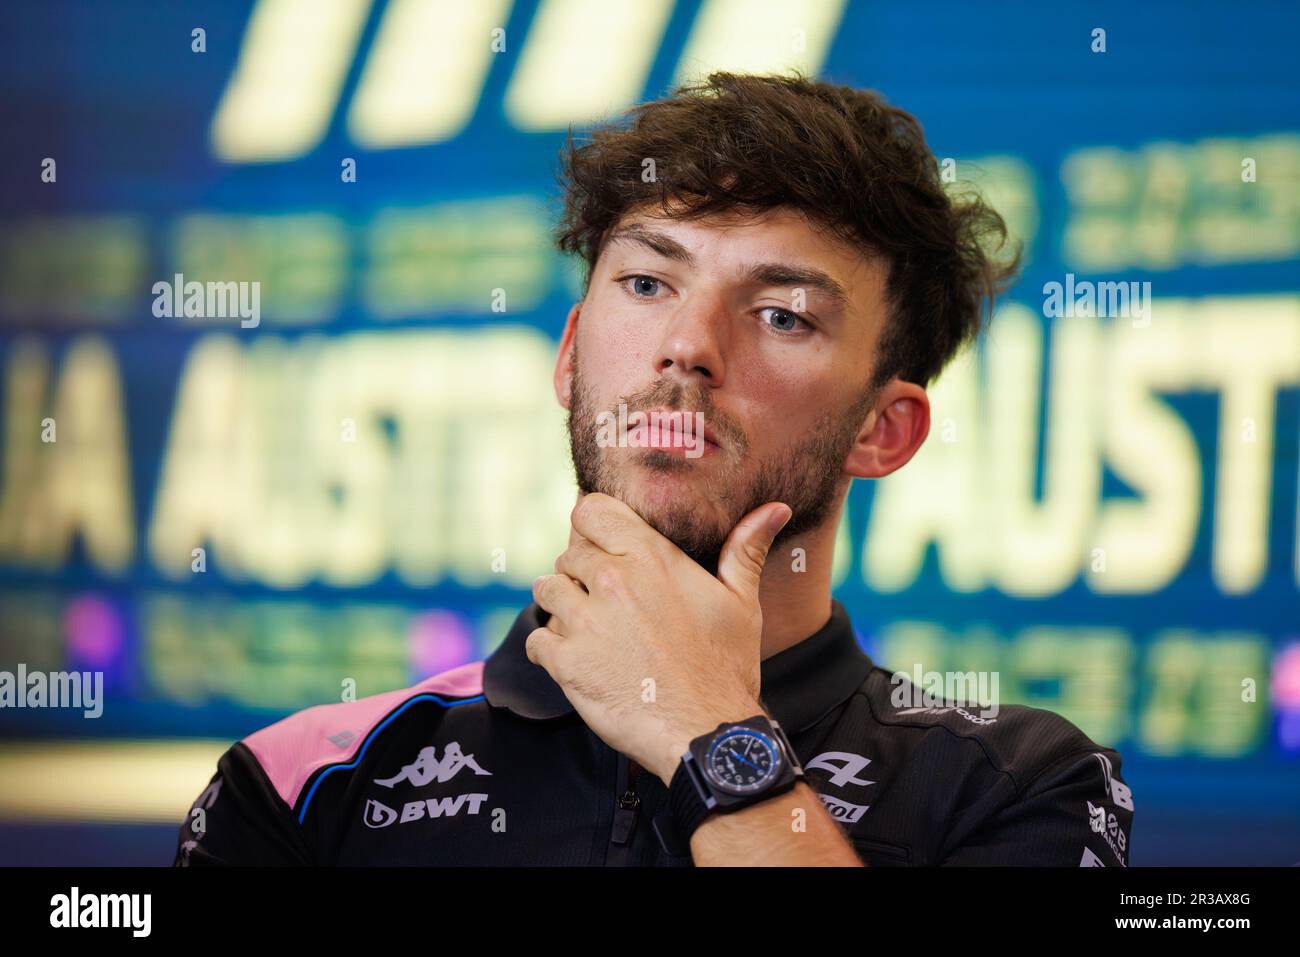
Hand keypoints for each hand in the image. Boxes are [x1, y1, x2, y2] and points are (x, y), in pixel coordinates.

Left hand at [528, 493, 791, 783]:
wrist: (707, 732)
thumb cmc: (726, 667)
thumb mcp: (741, 602)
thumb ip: (745, 549)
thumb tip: (775, 509)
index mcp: (649, 556)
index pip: (590, 511)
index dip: (593, 528)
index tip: (603, 548)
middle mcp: (611, 579)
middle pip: (568, 555)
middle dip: (581, 574)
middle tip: (605, 603)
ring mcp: (585, 621)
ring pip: (547, 592)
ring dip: (562, 609)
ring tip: (590, 631)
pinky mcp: (566, 662)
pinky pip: (537, 639)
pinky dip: (549, 650)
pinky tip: (577, 661)